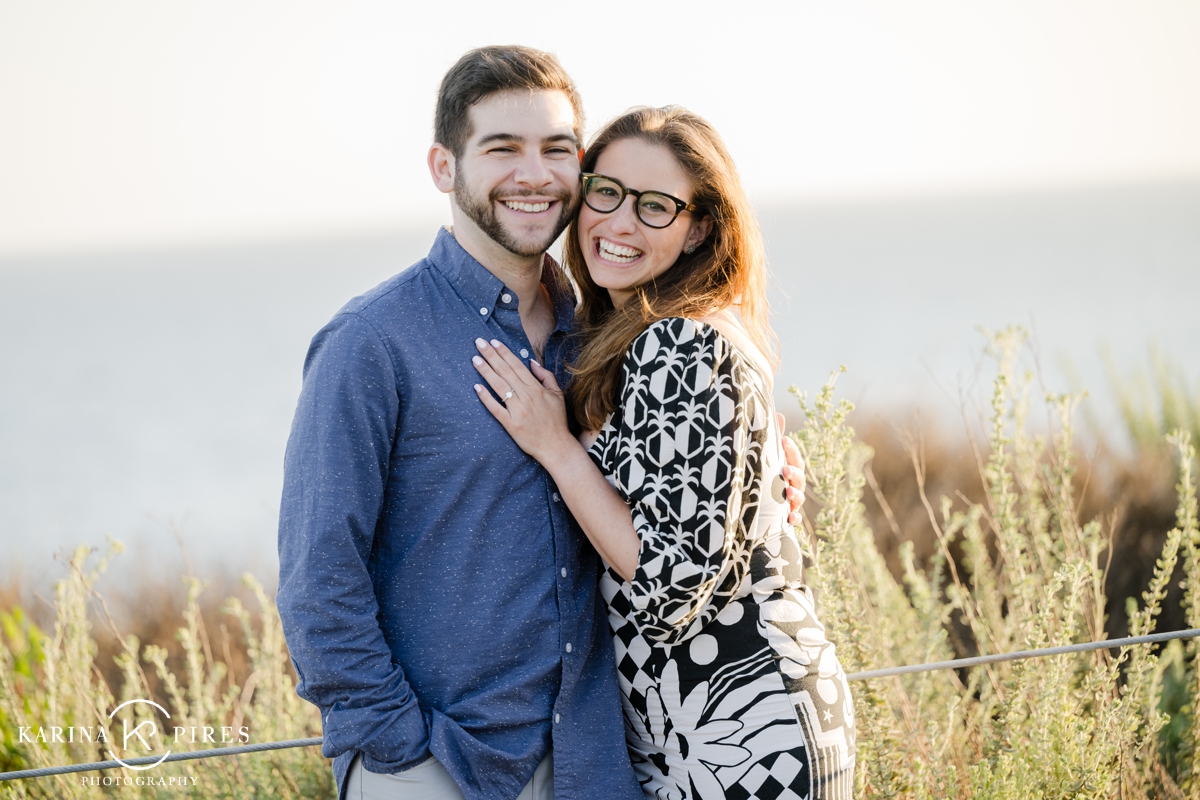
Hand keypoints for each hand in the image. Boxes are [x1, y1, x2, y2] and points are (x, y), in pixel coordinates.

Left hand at [472, 338, 574, 465]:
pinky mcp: (511, 424)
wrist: (556, 446)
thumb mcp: (557, 395)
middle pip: (505, 372)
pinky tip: (476, 387)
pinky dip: (486, 398)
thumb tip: (531, 362)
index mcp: (536, 388)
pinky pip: (495, 408)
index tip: (493, 342)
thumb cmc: (556, 420)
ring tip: (475, 359)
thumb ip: (546, 376)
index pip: (516, 366)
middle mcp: (526, 397)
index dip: (504, 353)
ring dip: (485, 371)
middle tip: (478, 343)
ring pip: (498, 386)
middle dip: (491, 356)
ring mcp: (517, 410)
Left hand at [778, 413, 804, 524]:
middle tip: (785, 469)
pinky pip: (794, 519)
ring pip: (798, 497)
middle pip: (799, 477)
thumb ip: (775, 439)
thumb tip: (779, 413)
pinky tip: (790, 518)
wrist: (762, 509)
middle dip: (794, 472)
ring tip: (788, 491)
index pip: (794, 457)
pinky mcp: (788, 517)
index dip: (791, 450)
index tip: (785, 441)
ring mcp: (792, 501)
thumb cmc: (769, 477)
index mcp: (790, 469)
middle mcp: (794, 484)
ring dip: (795, 494)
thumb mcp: (770, 458)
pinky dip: (794, 519)